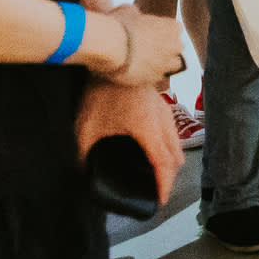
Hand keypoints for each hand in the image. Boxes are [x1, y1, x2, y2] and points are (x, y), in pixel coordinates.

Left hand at [73, 78, 183, 209]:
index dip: (164, 185)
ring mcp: (165, 111)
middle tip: (156, 188)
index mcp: (147, 130)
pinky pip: (172, 132)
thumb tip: (81, 171)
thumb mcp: (86, 126)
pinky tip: (153, 147)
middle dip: (169, 176)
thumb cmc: (100, 92)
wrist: (114, 57)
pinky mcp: (162, 104)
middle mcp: (162, 122)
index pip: (163, 164)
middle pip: (176, 157)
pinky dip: (169, 146)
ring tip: (156, 171)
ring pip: (177, 144)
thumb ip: (83, 153)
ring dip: (171, 160)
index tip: (160, 201)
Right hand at [87, 4, 184, 87]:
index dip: (163, 31)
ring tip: (146, 62)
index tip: (150, 33)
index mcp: (172, 27)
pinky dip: (149, 75)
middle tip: (148, 48)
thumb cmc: (118, 24)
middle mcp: (174, 46)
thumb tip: (135, 15)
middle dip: (166, 48)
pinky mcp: (154, 78)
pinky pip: (156, 77)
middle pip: (176, 48)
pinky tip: (137, 71)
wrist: (109, 46)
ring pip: (172, 66)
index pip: (175, 29)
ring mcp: (166, 64)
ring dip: (162, 64)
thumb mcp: (128, 10)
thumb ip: (137, 13)